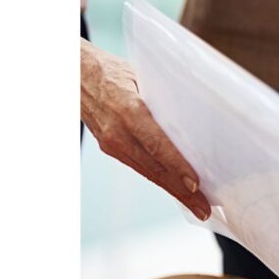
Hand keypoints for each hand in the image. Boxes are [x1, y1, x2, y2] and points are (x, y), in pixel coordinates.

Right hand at [81, 40, 210, 219]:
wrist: (73, 73)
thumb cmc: (113, 69)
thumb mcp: (141, 75)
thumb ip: (164, 97)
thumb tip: (196, 116)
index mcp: (127, 109)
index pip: (156, 143)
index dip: (176, 165)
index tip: (195, 183)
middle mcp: (117, 131)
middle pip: (154, 167)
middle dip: (181, 190)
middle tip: (205, 209)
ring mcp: (110, 142)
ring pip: (147, 172)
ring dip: (173, 191)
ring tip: (197, 207)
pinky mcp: (109, 147)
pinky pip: (138, 166)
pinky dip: (159, 179)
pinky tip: (176, 188)